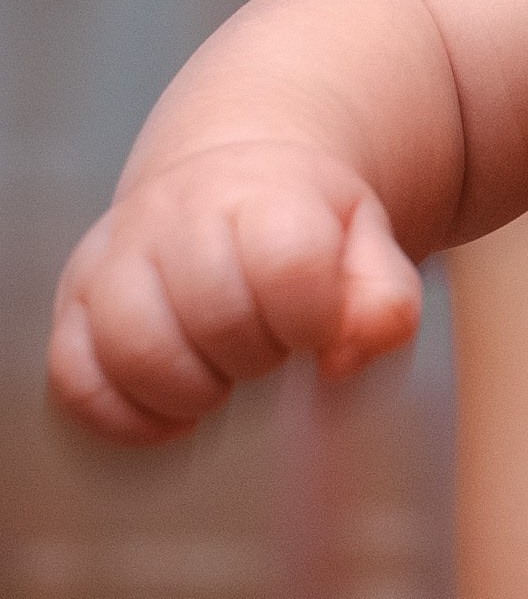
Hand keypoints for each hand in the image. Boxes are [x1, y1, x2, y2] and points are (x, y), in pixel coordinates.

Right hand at [47, 146, 420, 445]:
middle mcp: (175, 217)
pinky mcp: (72, 303)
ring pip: (130, 348)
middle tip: (270, 350)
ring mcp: (114, 258)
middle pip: (210, 315)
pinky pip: (72, 378)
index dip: (311, 318)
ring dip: (188, 390)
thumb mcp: (367, 242)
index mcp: (261, 195)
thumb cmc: (304, 225)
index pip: (287, 264)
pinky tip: (172, 413)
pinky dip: (124, 417)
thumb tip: (342, 358)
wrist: (227, 180)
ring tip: (219, 378)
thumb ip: (383, 299)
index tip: (316, 329)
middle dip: (253, 357)